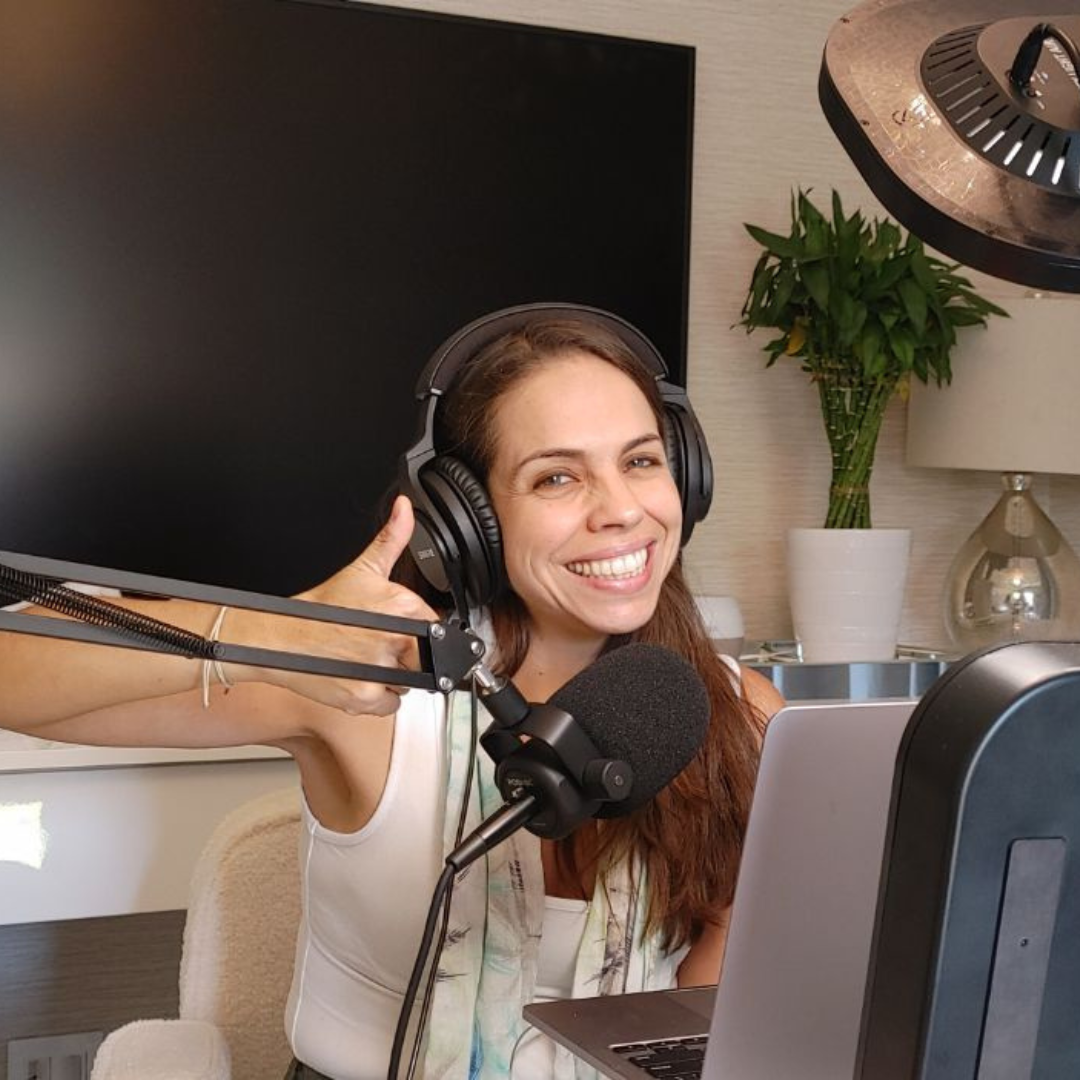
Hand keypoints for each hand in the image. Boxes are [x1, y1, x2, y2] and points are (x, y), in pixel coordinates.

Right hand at [231, 496, 439, 714]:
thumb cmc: (318, 608)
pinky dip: (377, 698)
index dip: (418, 631)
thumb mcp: (362, 568)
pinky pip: (390, 704)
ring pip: (409, 684)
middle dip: (407, 656)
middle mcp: (396, 638)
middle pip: (425, 658)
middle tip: (376, 645)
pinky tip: (358, 679)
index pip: (435, 627)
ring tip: (364, 660)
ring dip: (392, 678)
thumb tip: (404, 508)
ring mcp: (381, 669)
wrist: (278, 638)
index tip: (398, 630)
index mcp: (402, 606)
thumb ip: (392, 538)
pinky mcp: (365, 696)